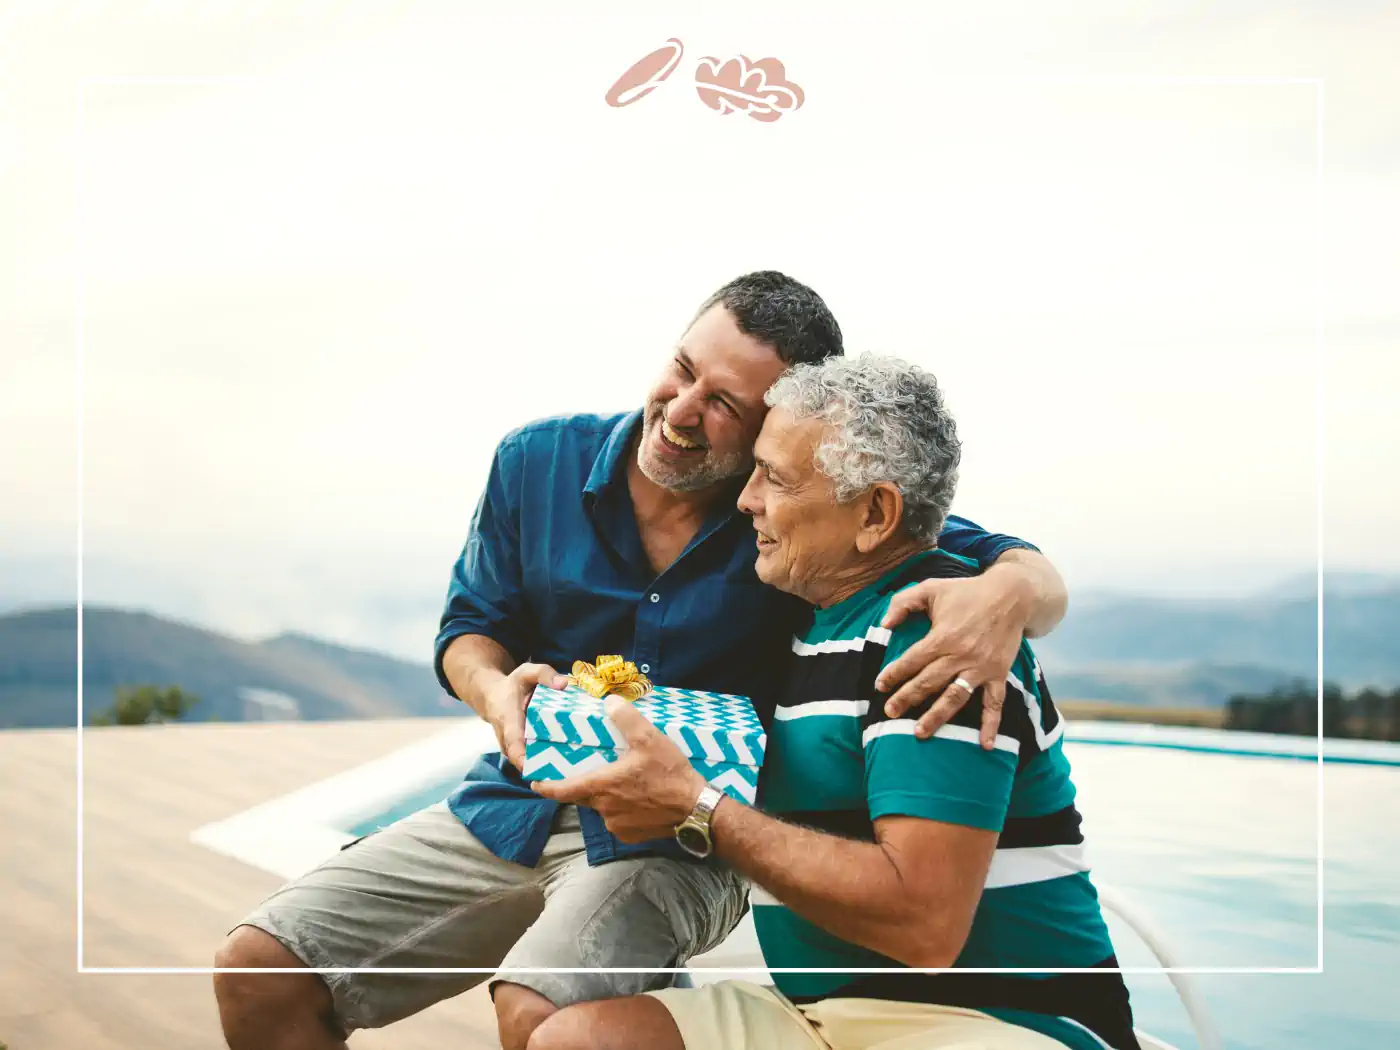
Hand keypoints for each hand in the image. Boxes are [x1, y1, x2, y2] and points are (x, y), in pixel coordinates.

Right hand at [484, 662, 568, 769]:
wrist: (492, 697)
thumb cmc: (512, 686)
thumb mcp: (526, 672)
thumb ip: (544, 674)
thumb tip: (564, 684)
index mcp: (509, 720)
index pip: (514, 745)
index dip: (525, 760)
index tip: (542, 769)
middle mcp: (508, 739)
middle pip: (523, 761)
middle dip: (544, 768)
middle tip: (570, 770)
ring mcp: (511, 748)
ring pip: (527, 763)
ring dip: (546, 767)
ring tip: (572, 768)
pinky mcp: (518, 751)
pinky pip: (530, 761)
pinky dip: (546, 762)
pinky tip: (567, 763)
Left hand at [530, 697, 707, 842]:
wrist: (696, 809)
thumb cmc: (670, 774)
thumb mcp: (649, 738)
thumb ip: (625, 718)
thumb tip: (609, 702)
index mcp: (602, 786)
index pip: (563, 790)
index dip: (546, 786)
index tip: (535, 783)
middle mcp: (604, 809)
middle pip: (583, 797)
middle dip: (583, 785)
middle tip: (591, 770)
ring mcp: (617, 825)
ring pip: (603, 808)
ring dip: (607, 796)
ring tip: (625, 781)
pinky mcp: (631, 836)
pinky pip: (618, 820)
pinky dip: (623, 809)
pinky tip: (639, 797)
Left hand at [875, 568, 1033, 747]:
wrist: (1012, 595)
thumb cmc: (967, 592)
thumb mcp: (931, 587)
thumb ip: (903, 603)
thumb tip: (883, 624)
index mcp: (941, 637)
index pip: (912, 660)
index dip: (894, 674)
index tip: (879, 686)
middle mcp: (959, 656)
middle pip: (928, 683)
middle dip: (907, 699)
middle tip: (889, 713)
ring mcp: (980, 668)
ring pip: (955, 698)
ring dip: (937, 717)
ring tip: (920, 733)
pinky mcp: (998, 674)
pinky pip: (995, 703)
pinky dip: (991, 724)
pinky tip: (984, 745)